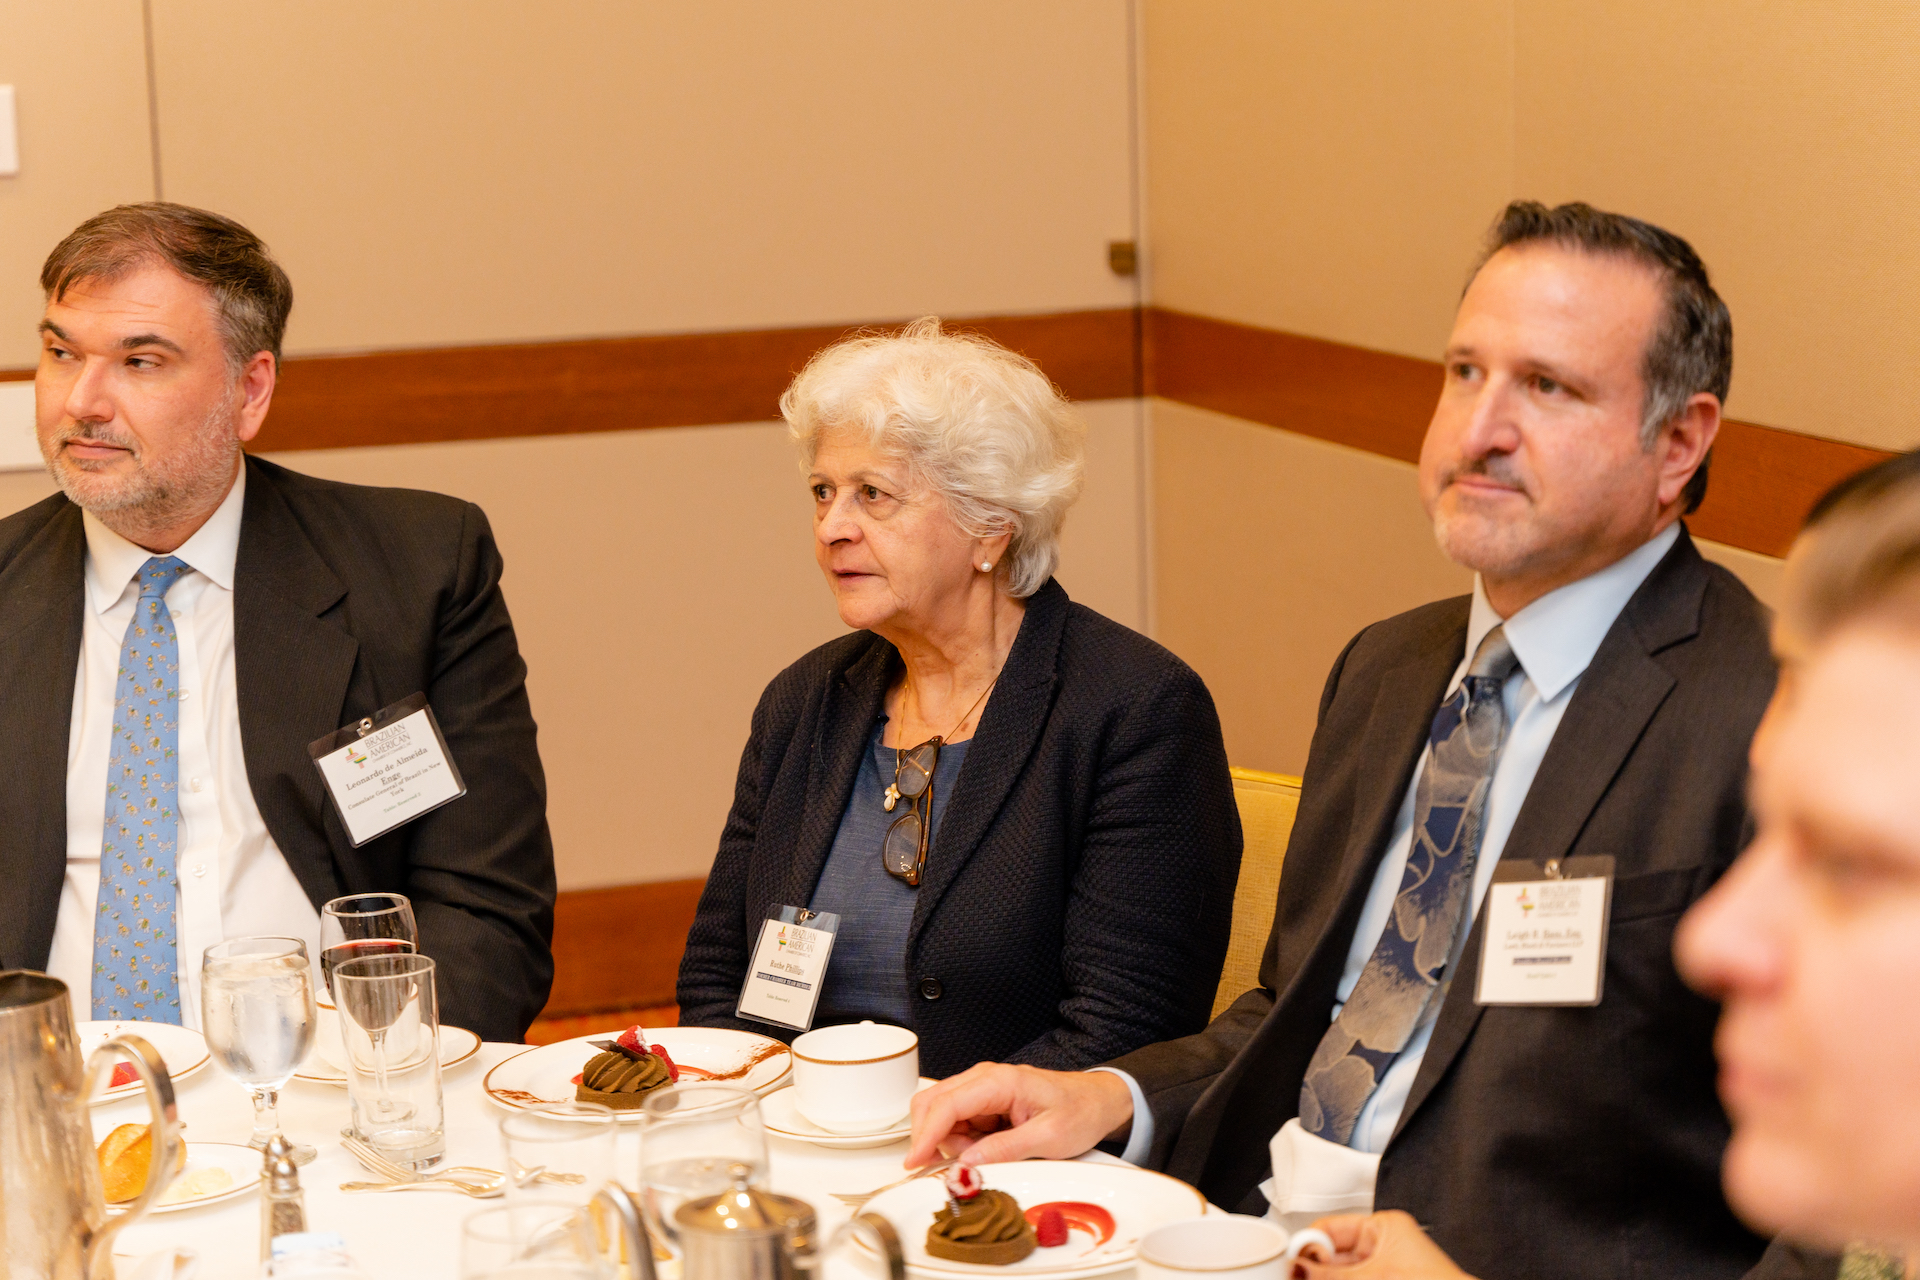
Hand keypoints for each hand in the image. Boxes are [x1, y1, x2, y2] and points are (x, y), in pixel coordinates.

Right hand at [904, 1064, 1134, 1168]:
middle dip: (934, 1139)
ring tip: (990, 1155)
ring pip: (941, 1117)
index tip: (915, 1162)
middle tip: (957, 1166)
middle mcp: (984, 1079)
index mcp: (998, 1081)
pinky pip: (957, 1124)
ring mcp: (982, 1090)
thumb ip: (1006, 1150)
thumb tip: (968, 1163)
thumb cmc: (1079, 1111)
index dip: (925, 1135)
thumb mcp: (1049, 1138)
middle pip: (932, 1105)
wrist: (1098, 1101)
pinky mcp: (984, 1103)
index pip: (946, 1104)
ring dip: (952, 1144)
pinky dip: (962, 1143)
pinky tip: (987, 1150)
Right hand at [1292, 1212, 1476, 1278]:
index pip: (1330, 1228)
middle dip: (1315, 1270)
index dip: (1307, 1245)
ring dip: (1324, 1279)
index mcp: (1383, 1227)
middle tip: (1295, 1277)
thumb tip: (1297, 1267)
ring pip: (1341, 1274)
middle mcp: (1383, 1247)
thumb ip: (1331, 1275)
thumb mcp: (1373, 1276)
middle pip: (1332, 1256)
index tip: (1288, 1262)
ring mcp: (1385, 1270)